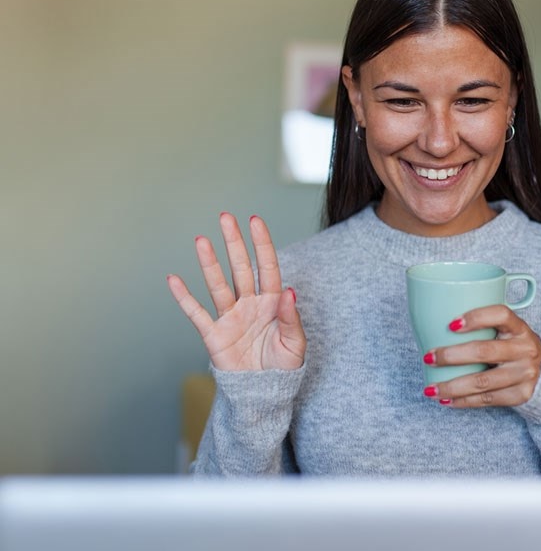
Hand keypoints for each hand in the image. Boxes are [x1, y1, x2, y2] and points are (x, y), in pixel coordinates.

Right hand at [166, 213, 305, 370]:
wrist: (263, 394)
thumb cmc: (282, 368)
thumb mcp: (295, 344)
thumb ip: (291, 318)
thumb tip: (290, 292)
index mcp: (272, 303)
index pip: (267, 267)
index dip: (262, 244)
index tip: (254, 220)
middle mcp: (250, 304)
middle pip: (241, 268)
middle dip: (234, 243)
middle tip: (225, 217)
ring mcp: (230, 318)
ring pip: (218, 285)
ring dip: (209, 263)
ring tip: (201, 240)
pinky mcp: (214, 335)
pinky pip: (197, 313)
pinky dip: (184, 298)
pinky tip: (174, 279)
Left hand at [423, 305, 540, 406]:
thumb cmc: (512, 347)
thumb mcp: (506, 331)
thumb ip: (483, 327)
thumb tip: (435, 327)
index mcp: (519, 327)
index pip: (501, 315)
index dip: (476, 317)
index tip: (451, 324)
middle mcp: (525, 349)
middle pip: (484, 351)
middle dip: (451, 356)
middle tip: (428, 357)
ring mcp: (525, 373)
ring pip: (482, 382)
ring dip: (452, 386)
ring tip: (430, 389)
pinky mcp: (521, 394)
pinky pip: (487, 399)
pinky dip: (463, 401)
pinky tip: (447, 400)